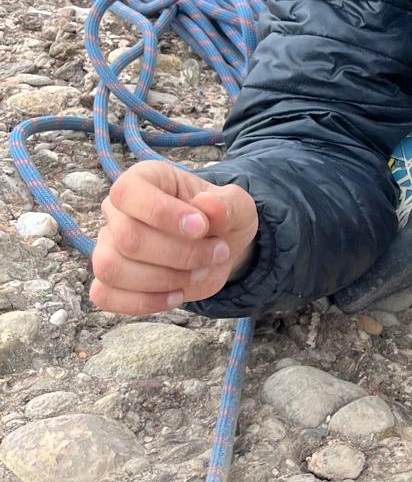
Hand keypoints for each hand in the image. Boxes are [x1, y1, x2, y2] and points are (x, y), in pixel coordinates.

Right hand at [90, 159, 258, 315]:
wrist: (220, 249)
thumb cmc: (222, 220)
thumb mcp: (238, 206)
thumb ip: (227, 204)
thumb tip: (206, 204)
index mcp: (144, 180)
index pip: (129, 193)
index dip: (163, 214)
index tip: (201, 228)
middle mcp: (118, 210)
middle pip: (128, 239)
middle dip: (180, 255)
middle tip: (216, 253)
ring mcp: (109, 245)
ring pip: (111, 268)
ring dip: (164, 279)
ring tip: (198, 273)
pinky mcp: (110, 279)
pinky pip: (103, 295)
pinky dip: (143, 302)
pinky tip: (176, 295)